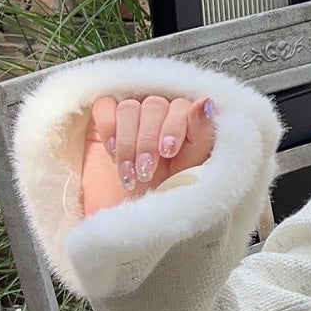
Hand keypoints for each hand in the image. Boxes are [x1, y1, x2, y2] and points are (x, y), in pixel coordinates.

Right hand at [80, 93, 217, 217]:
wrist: (131, 207)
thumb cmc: (166, 187)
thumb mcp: (189, 166)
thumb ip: (200, 133)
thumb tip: (205, 103)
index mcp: (185, 119)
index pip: (181, 106)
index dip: (173, 127)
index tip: (168, 152)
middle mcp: (160, 112)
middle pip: (154, 106)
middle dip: (148, 141)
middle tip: (145, 170)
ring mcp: (132, 113)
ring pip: (129, 108)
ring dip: (127, 142)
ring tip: (129, 172)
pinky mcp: (106, 117)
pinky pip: (105, 106)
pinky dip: (108, 128)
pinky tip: (112, 152)